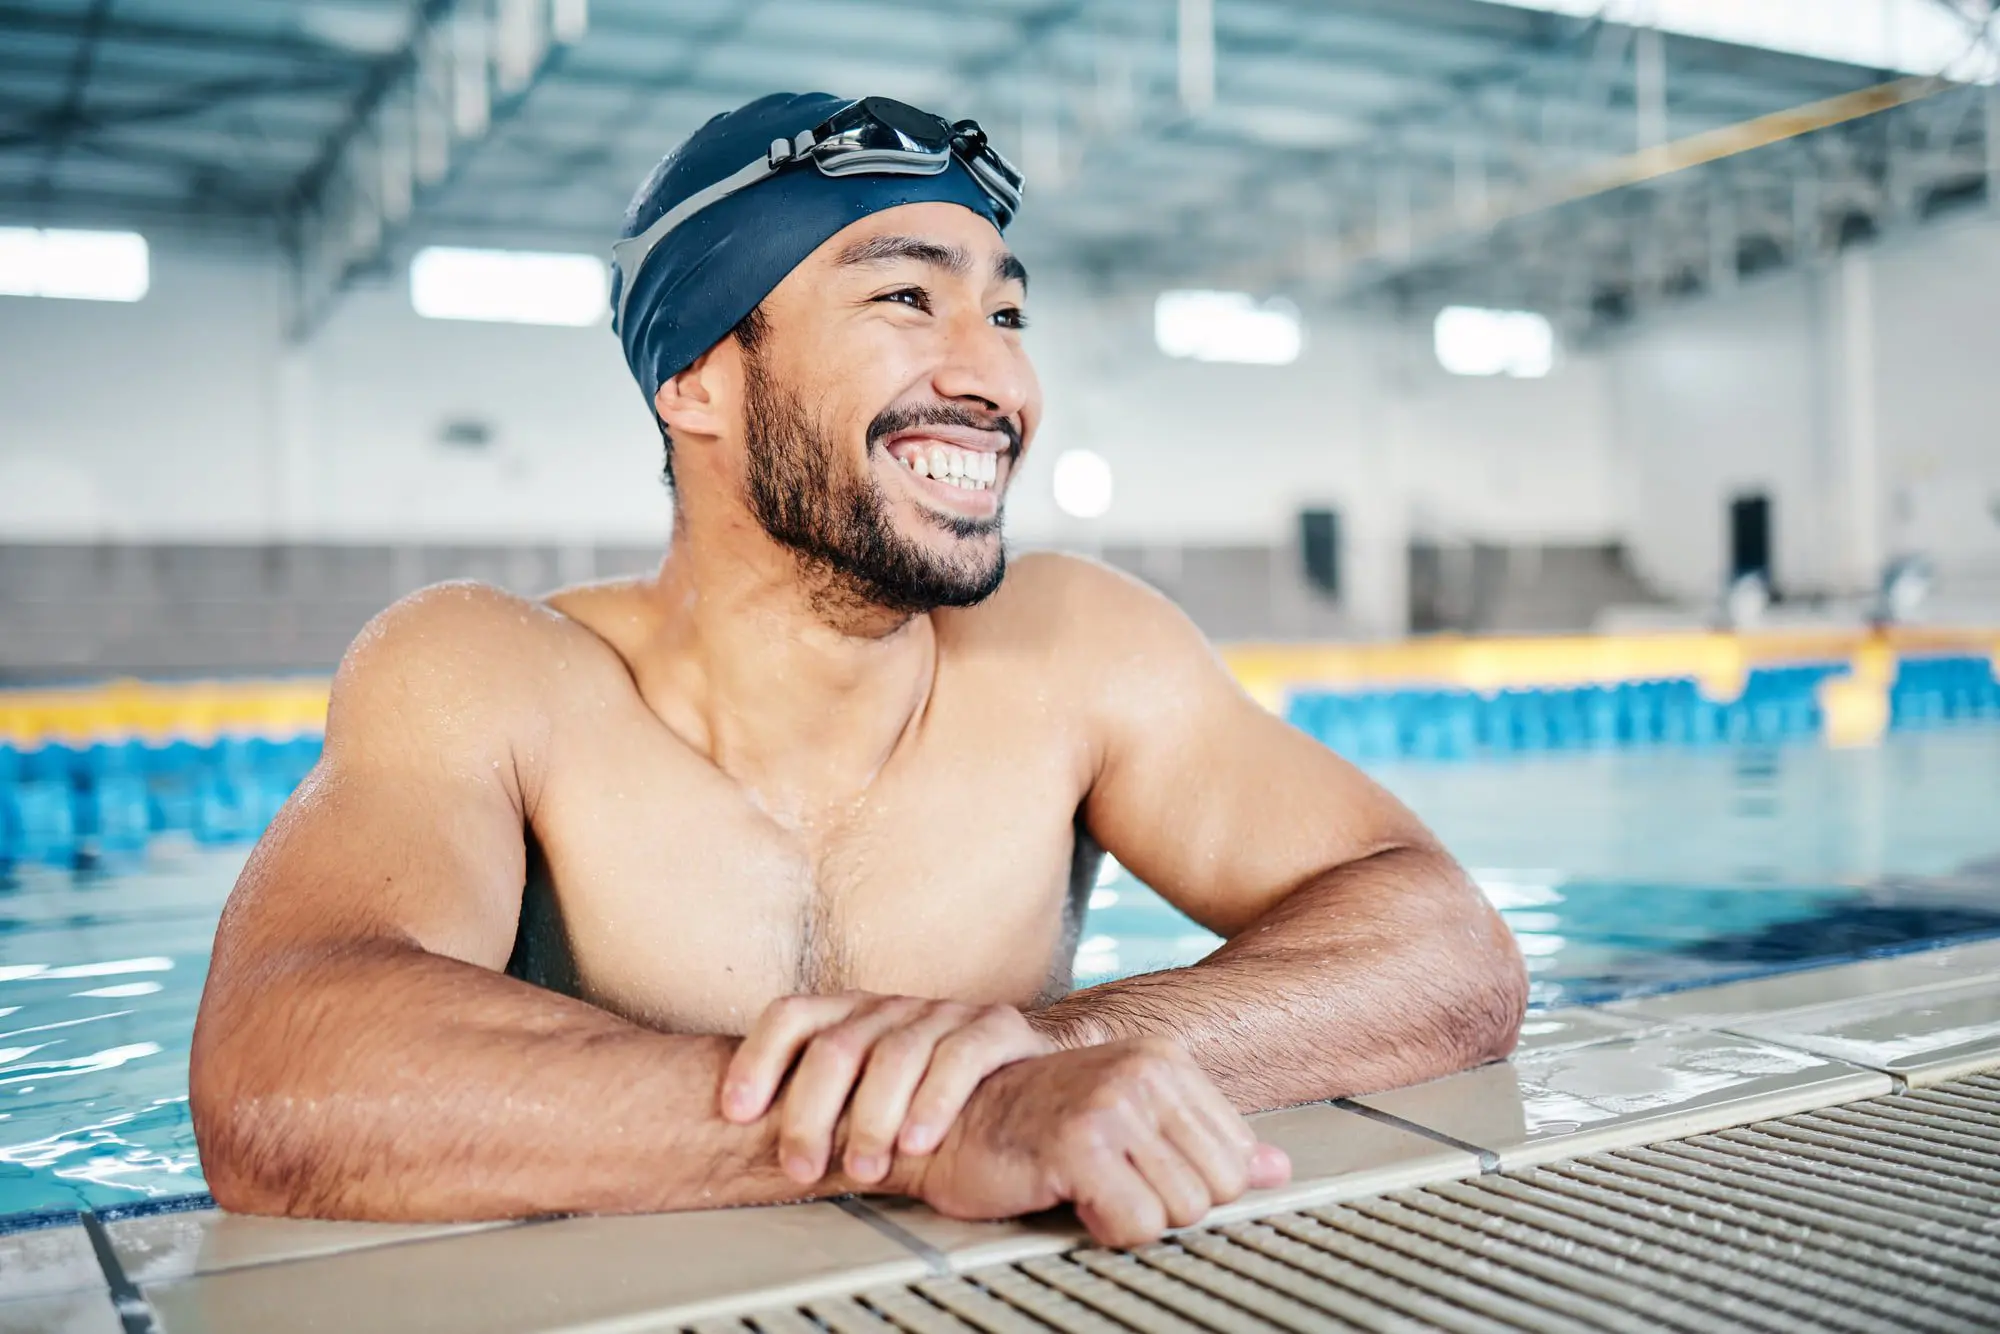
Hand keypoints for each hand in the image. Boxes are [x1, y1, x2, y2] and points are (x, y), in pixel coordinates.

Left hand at [720, 993, 1055, 1186]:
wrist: (1030, 1075)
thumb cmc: (930, 1097)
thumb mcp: (866, 1096)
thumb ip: (821, 1109)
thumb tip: (739, 1150)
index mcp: (851, 1015)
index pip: (790, 1016)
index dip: (758, 1060)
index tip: (739, 1113)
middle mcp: (892, 1008)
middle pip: (836, 1046)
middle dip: (811, 1112)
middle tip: (802, 1168)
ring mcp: (945, 1014)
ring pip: (895, 1054)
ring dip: (871, 1117)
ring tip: (863, 1168)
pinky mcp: (997, 1028)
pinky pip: (961, 1057)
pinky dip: (935, 1101)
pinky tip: (918, 1140)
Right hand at [910, 1037, 1291, 1247]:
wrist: (945, 1125)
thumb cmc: (1030, 1126)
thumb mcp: (1130, 1122)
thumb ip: (1205, 1141)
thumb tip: (1276, 1167)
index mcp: (1163, 1060)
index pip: (1236, 1159)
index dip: (1187, 1186)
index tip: (1138, 1174)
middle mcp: (1144, 1072)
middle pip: (1216, 1189)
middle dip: (1165, 1206)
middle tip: (1110, 1186)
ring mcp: (1113, 1103)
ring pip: (1181, 1211)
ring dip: (1132, 1217)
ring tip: (1088, 1189)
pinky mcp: (1082, 1142)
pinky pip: (1138, 1223)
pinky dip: (1107, 1229)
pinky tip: (1073, 1200)